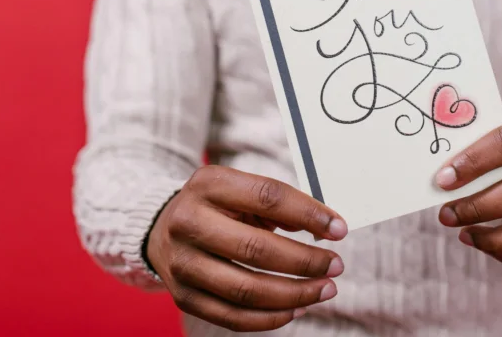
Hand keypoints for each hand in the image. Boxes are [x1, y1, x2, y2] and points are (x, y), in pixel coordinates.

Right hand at [146, 165, 347, 331]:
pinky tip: (297, 308)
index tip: (339, 229)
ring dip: (295, 294)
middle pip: (256, 249)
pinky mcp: (184, 296)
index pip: (267, 197)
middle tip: (335, 265)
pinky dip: (272, 317)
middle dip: (305, 261)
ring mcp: (183, 263)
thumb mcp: (240, 190)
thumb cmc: (216, 206)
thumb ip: (278, 204)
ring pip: (247, 290)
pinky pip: (233, 317)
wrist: (162, 226)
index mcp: (208, 184)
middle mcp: (189, 222)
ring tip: (324, 289)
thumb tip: (323, 226)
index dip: (309, 213)